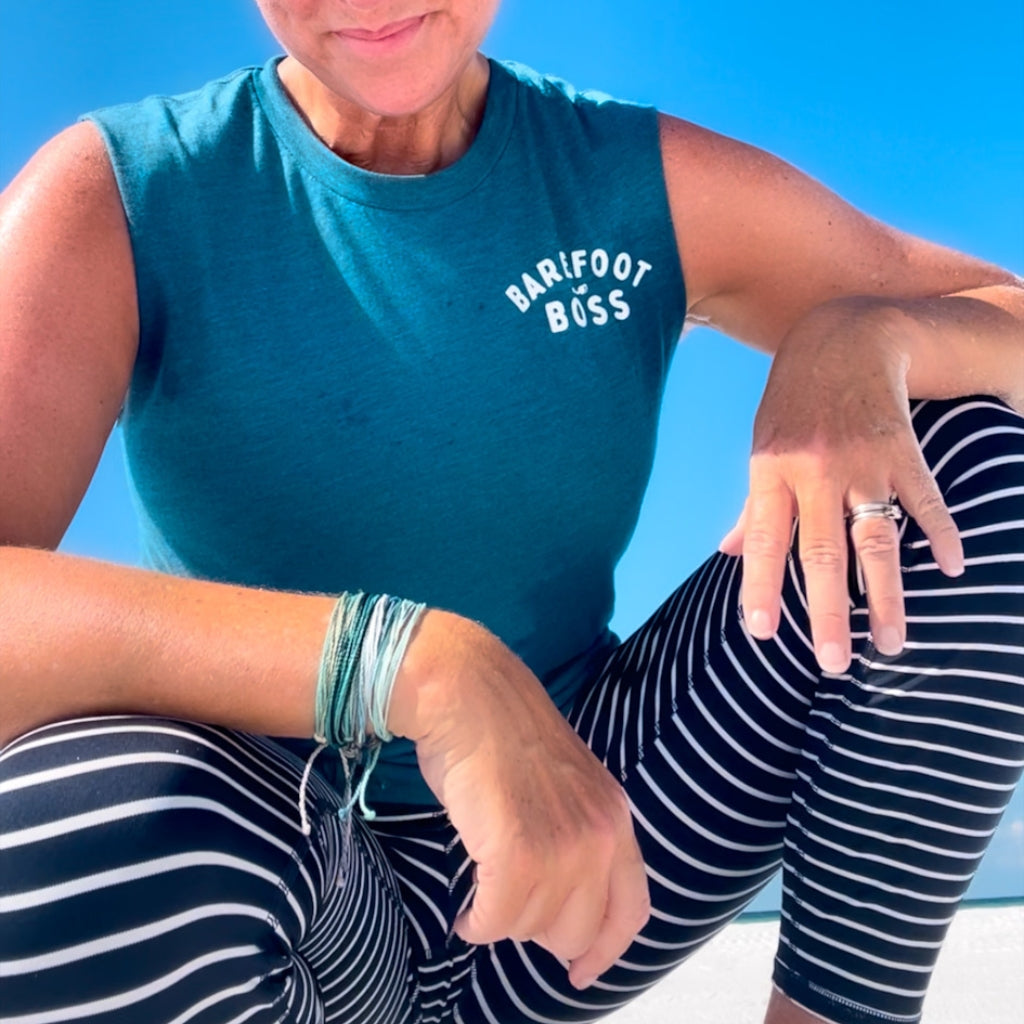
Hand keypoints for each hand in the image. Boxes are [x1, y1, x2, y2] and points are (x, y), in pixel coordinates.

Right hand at [389, 610, 649, 988]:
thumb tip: (561, 897)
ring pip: (531, 928)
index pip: (632, 908)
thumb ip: (578, 832)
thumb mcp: (566, 783)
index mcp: (616, 816)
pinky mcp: (516, 849)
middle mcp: (599, 834)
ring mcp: (561, 843)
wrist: (468, 690)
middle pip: (576, 931)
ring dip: (501, 922)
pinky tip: (466, 912)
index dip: (607, 951)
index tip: (581, 972)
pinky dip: (478, 925)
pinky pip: (497, 920)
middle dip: (537, 931)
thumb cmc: (503, 732)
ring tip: (481, 895)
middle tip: (506, 906)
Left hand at [719, 302, 963, 672]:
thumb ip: (751, 505)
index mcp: (770, 471)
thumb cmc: (794, 400)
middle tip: (835, 663)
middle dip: (827, 612)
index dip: (759, 586)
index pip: (761, 541)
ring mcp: (861, 462)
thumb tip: (724, 553)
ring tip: (891, 643)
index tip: (761, 633)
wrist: (845, 336)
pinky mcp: (903, 450)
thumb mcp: (761, 445)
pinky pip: (924, 499)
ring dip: (884, 595)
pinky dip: (940, 534)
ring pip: (875, 539)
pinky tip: (951, 570)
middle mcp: (813, 471)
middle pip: (820, 553)